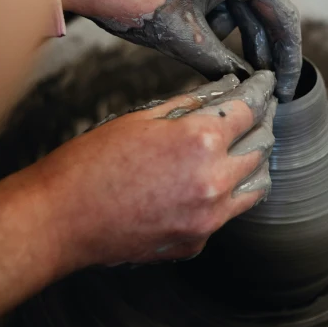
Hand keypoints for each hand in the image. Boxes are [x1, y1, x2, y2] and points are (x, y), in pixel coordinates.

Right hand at [33, 72, 276, 268]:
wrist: (60, 218)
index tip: (267, 83)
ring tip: (243, 145)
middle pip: (262, 146)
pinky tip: (209, 180)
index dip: (262, 90)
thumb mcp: (143, 116)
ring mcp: (208, 219)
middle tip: (259, 110)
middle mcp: (214, 182)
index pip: (250, 108)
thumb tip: (224, 89)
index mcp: (201, 141)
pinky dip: (227, 194)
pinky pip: (227, 214)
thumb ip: (191, 103)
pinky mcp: (196, 243)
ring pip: (257, 185)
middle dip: (263, 122)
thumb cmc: (92, 161)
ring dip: (254, 162)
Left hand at [60, 0, 301, 101]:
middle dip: (259, 45)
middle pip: (259, 3)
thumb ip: (221, 63)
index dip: (288, 55)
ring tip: (219, 61)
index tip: (289, 83)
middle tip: (263, 81)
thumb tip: (243, 83)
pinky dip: (213, 13)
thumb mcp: (183, 38)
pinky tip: (201, 38)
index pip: (280, 13)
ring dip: (231, 31)